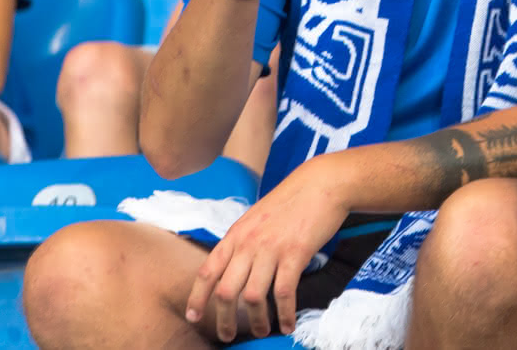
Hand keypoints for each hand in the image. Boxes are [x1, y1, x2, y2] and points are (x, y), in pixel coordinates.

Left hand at [184, 160, 349, 339]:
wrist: (323, 183)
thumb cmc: (293, 199)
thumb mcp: (258, 216)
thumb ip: (244, 240)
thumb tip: (236, 265)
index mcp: (236, 234)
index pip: (208, 271)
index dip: (197, 297)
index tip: (193, 316)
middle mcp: (248, 243)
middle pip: (226, 291)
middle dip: (225, 320)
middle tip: (228, 335)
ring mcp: (271, 249)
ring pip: (253, 297)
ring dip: (257, 321)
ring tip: (263, 331)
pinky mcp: (295, 254)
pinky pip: (284, 293)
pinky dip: (284, 314)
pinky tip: (287, 324)